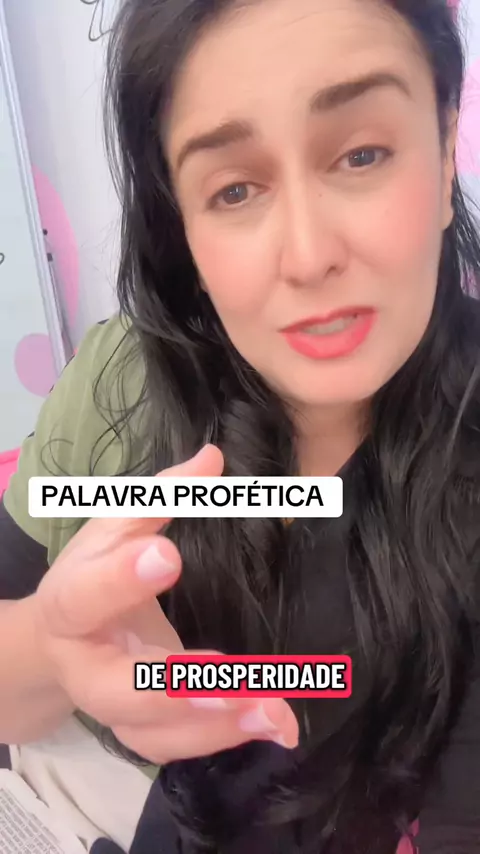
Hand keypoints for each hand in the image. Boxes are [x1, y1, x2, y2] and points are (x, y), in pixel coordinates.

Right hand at [33, 445, 298, 763]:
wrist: (67, 637)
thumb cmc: (96, 571)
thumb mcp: (116, 527)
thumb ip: (162, 497)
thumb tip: (212, 457)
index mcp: (69, 606)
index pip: (85, 595)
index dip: (122, 580)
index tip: (169, 555)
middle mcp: (86, 669)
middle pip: (118, 690)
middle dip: (175, 684)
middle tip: (229, 674)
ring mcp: (112, 710)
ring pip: (155, 733)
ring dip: (216, 724)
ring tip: (274, 710)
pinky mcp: (141, 731)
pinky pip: (177, 747)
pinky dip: (225, 739)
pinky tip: (273, 723)